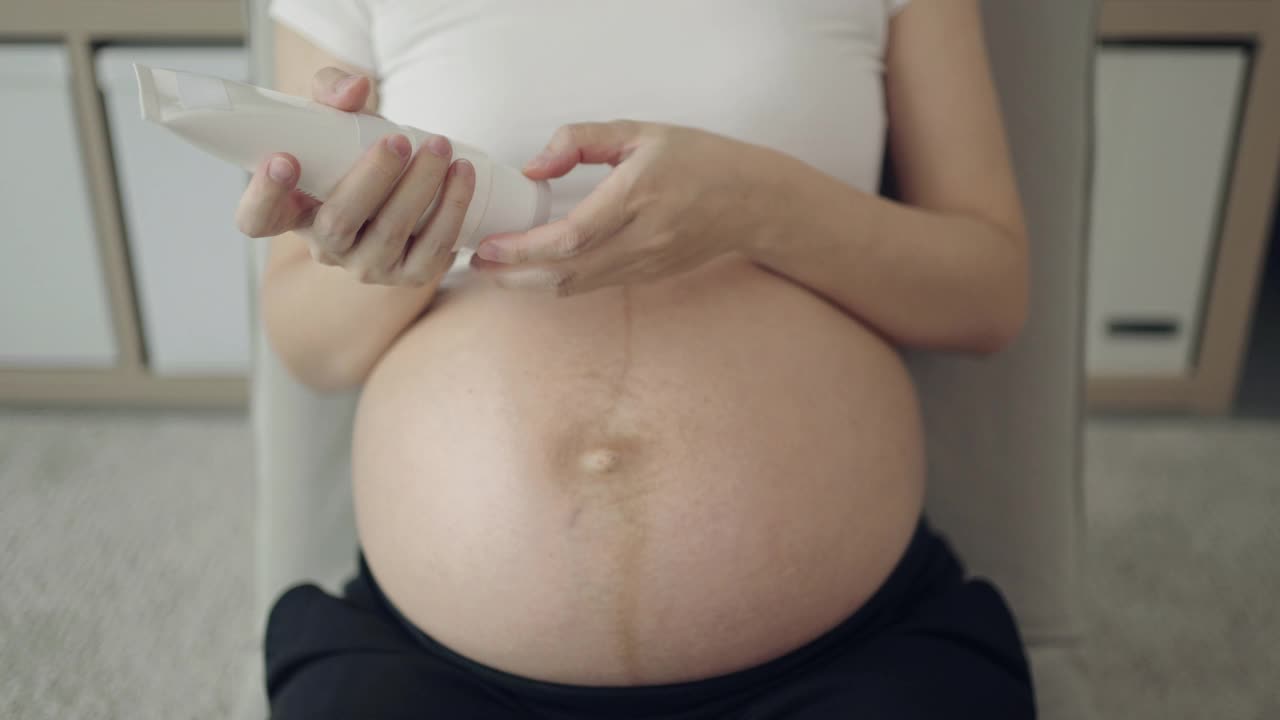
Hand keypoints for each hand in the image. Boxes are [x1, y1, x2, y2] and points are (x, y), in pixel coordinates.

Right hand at [235, 67, 475, 285]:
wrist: (408, 184)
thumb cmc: (356, 150)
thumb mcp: (335, 117)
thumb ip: (333, 92)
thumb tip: (355, 89)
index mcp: (292, 213)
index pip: (257, 220)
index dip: (263, 196)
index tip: (283, 159)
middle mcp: (326, 247)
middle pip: (337, 223)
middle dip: (370, 179)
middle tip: (397, 140)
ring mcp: (368, 265)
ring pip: (390, 233)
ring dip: (419, 187)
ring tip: (440, 147)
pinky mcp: (410, 274)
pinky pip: (433, 248)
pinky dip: (451, 209)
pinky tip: (463, 174)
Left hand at [470, 121, 767, 295]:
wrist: (752, 201)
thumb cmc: (698, 159)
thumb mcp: (640, 132)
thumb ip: (581, 140)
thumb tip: (534, 167)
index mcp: (638, 197)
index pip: (572, 236)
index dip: (525, 248)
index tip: (489, 245)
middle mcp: (641, 239)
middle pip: (566, 273)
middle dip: (515, 275)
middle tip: (477, 266)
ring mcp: (646, 264)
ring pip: (577, 286)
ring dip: (531, 283)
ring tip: (495, 270)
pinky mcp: (648, 276)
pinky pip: (594, 284)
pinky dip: (558, 281)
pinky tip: (535, 270)